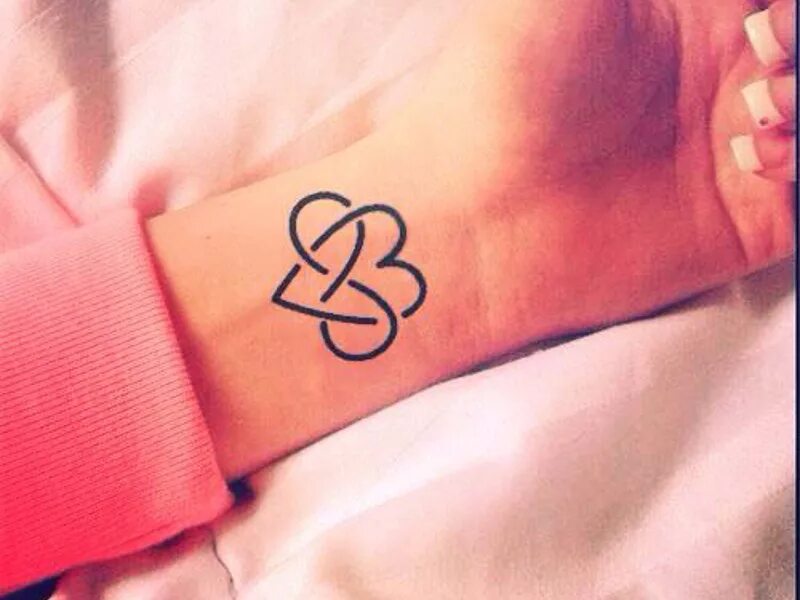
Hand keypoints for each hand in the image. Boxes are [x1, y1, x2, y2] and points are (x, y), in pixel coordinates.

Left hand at [149, 0, 794, 475]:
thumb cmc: (494, 94)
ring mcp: (747, 146)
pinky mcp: (755, 217)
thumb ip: (449, 1)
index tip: (744, 26)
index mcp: (687, 7)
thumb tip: (222, 23)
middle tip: (746, 68)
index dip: (767, 9)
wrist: (467, 227)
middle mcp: (726, 70)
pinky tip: (765, 149)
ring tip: (747, 110)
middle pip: (799, 45)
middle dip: (789, 50)